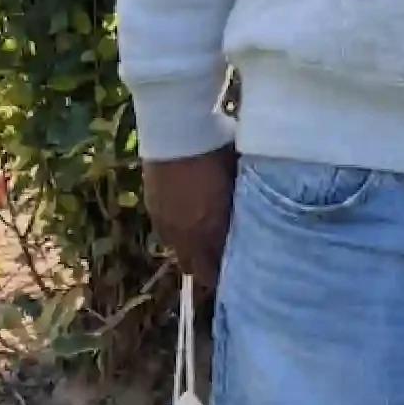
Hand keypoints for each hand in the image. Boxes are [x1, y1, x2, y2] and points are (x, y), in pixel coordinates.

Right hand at [143, 150, 237, 289]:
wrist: (177, 130)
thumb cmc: (218, 151)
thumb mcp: (238, 181)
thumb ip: (240, 209)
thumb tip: (249, 224)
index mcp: (211, 228)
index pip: (215, 270)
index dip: (226, 274)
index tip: (240, 273)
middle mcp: (185, 233)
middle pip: (195, 268)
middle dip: (208, 268)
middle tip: (224, 261)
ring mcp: (166, 223)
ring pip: (179, 253)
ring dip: (192, 252)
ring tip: (207, 244)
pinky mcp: (153, 209)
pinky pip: (166, 235)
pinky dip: (179, 235)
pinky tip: (189, 225)